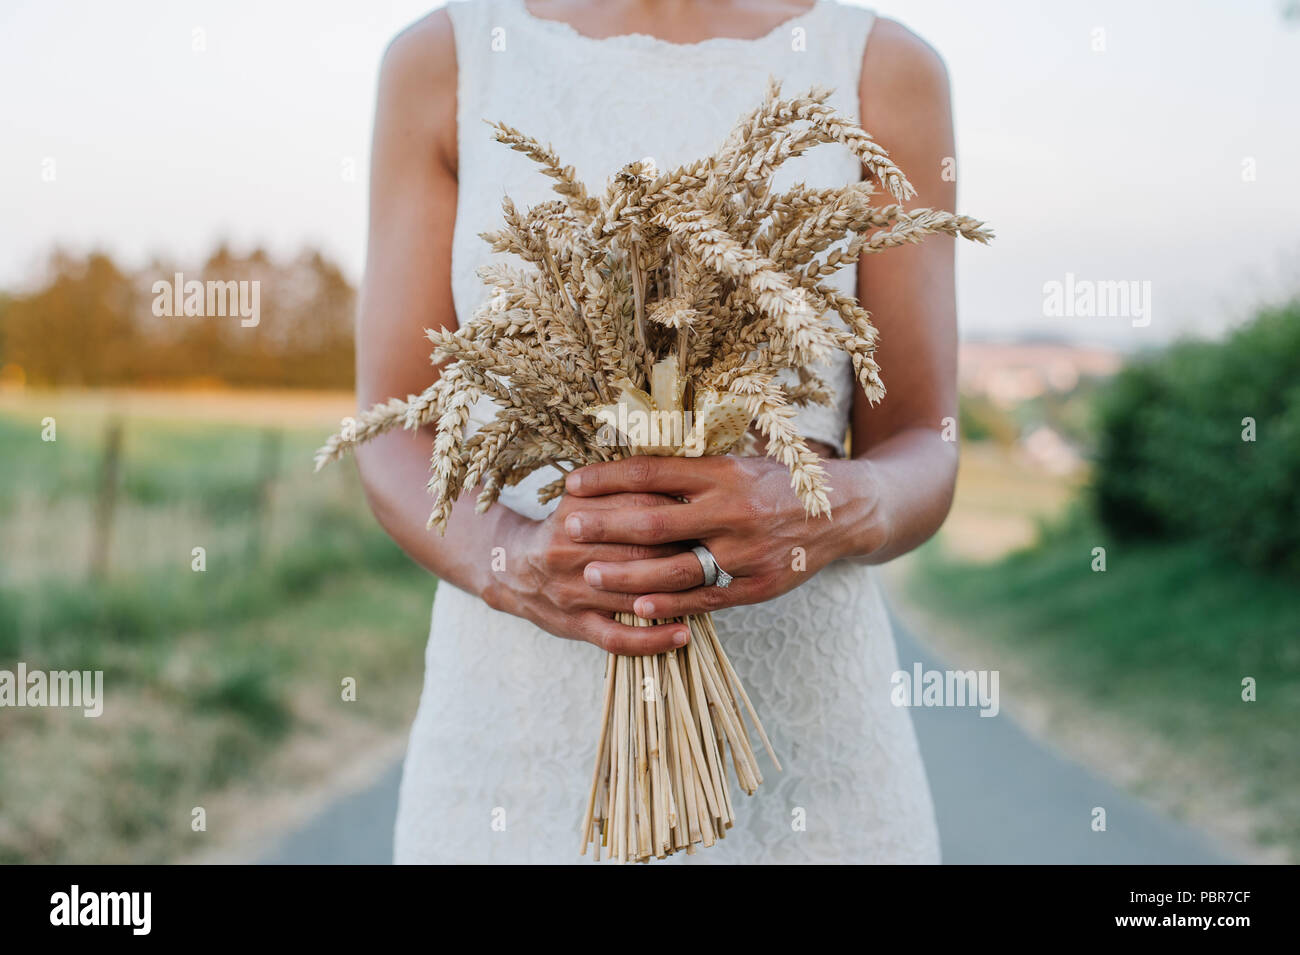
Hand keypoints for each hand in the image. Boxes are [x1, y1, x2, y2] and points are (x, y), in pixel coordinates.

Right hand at [483, 490, 693, 653]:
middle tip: (720, 549)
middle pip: (640, 551)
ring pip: (632, 594)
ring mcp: (572, 592)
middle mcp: (570, 551)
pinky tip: (683, 634)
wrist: (512, 567)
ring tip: (713, 589)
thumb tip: (680, 471)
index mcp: (577, 512)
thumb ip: (622, 485)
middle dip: (683, 551)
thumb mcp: (583, 496)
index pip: (638, 507)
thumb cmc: (566, 527)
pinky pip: (617, 638)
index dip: (678, 511)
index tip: (708, 511)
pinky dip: (652, 639)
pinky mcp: (574, 625)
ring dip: (676, 594)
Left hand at [564, 455, 887, 618]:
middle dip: (607, 525)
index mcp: (722, 472)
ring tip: (590, 573)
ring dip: (628, 573)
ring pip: (675, 567)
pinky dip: (670, 605)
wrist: (844, 511)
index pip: (653, 472)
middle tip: (569, 529)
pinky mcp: (758, 586)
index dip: (608, 478)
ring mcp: (744, 552)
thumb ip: (693, 463)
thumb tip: (634, 454)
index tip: (573, 483)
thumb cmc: (779, 481)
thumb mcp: (739, 460)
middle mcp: (731, 510)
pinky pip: (706, 599)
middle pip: (655, 521)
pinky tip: (638, 608)